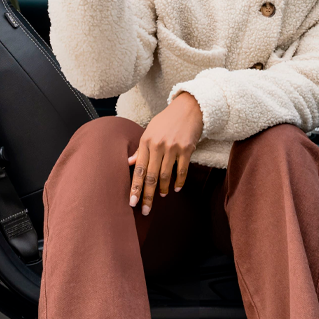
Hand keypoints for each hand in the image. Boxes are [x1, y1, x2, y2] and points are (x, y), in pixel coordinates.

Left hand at [129, 93, 203, 214]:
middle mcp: (158, 145)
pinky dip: (178, 182)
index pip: (138, 169)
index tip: (132, 202)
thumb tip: (129, 162)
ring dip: (163, 188)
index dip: (135, 187)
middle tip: (145, 210)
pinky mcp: (186, 149)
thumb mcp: (150, 130)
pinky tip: (175, 188)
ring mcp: (172, 148)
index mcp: (146, 141)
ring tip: (161, 195)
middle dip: (147, 195)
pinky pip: (181, 170)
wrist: (189, 108)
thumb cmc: (167, 120)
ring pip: (165, 175)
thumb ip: (141, 148)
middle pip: (151, 176)